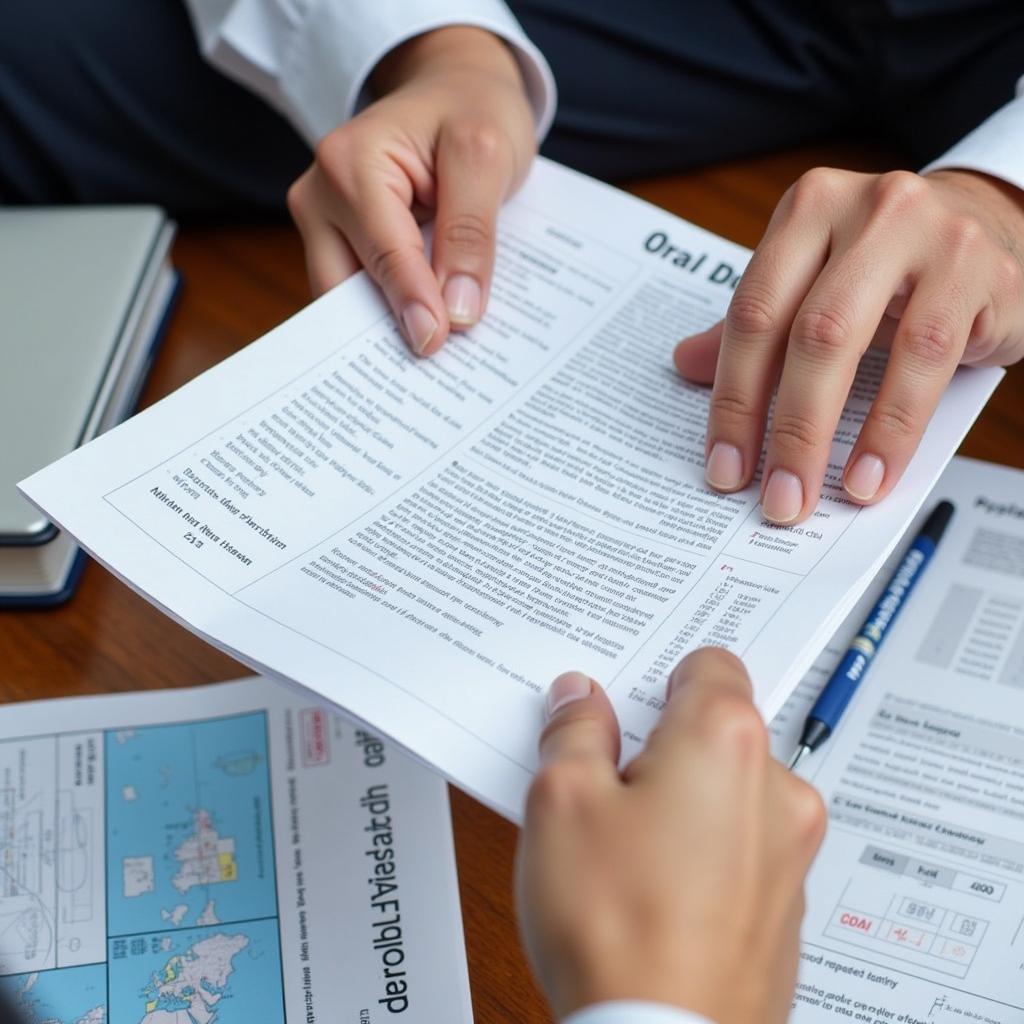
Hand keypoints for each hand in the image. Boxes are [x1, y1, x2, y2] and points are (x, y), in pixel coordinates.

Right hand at [286, 27, 535, 354]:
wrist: (457, 87)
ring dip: (390, 329)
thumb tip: (456, 313)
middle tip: (432, 378)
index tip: (437, 346)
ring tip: (433, 369)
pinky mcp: (342, 243)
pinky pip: (363, 290)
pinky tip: (428, 336)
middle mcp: (320, 196)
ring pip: (349, 300)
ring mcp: (325, 223)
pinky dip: (394, 314)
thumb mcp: (485, 155)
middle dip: (389, 330)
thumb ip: (470, 231)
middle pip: (346, 289)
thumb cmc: (470, 109)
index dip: (412, 305)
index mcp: (349, 165)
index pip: (383, 255)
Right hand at [517, 648, 825, 1023]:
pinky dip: (703, 851)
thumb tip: (579, 699)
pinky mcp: (784, 905)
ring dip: (683, 801)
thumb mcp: (561, 802)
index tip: (622, 705)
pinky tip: (651, 888)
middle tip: (605, 781)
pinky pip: (742, 848)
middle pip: (718, 729)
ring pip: (728, 792)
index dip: (657, 678)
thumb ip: (573, 730)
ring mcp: (789, 852)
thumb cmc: (618, 929)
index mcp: (725, 741)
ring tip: (622, 845)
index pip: (708, 662)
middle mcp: (776, 789)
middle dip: (662, 745)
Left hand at [675, 168, 1023, 523]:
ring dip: (827, 435)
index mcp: (807, 210)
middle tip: (771, 497)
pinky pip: (925, 360)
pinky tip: (871, 475)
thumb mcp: (819, 282)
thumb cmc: (891, 265)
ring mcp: (926, 233)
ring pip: (856, 344)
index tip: (723, 465)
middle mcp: (863, 211)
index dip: (732, 399)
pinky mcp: (976, 271)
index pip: (752, 313)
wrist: (993, 223)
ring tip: (811, 495)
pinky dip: (892, 429)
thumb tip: (686, 364)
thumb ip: (759, 322)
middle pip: (800, 331)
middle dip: (779, 427)